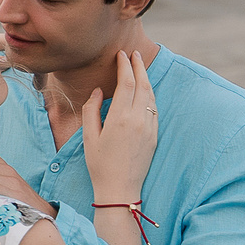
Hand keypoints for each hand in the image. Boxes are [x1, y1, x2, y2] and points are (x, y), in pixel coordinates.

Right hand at [82, 49, 156, 202]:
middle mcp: (138, 120)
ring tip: (140, 67)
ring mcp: (149, 128)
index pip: (126, 83)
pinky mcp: (155, 136)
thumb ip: (91, 109)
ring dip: (146, 79)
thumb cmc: (100, 165)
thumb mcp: (89, 137)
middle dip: (139, 66)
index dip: (125, 65)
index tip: (121, 54)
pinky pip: (154, 109)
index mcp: (120, 118)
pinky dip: (150, 95)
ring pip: (151, 96)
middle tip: (135, 53)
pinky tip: (146, 91)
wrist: (120, 190)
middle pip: (142, 84)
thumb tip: (98, 90)